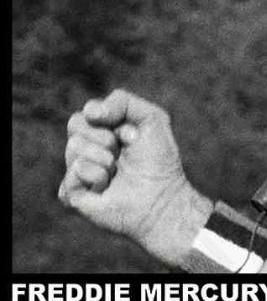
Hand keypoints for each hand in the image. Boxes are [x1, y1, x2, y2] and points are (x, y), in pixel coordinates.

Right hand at [58, 89, 210, 266]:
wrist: (161, 198)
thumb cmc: (158, 160)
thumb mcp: (152, 118)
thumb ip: (123, 101)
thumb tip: (90, 112)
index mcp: (103, 130)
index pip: (87, 112)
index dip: (108, 118)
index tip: (131, 133)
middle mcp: (87, 148)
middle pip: (75, 124)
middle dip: (104, 136)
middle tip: (122, 152)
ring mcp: (77, 170)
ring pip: (74, 147)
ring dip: (104, 158)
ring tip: (117, 171)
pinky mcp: (72, 192)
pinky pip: (73, 172)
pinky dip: (96, 176)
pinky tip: (106, 187)